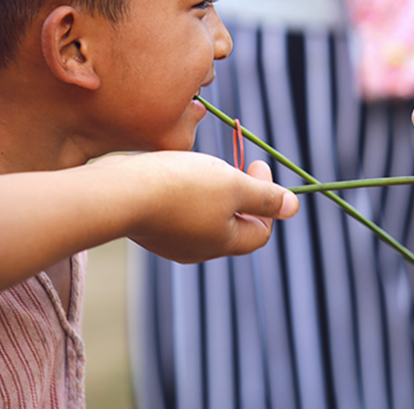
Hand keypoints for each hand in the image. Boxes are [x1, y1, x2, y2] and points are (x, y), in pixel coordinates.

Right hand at [108, 151, 298, 261]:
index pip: (260, 231)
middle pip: (233, 225)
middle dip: (240, 194)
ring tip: (202, 167)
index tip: (256, 163)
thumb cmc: (181, 186)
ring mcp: (169, 241)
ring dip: (212, 193)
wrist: (119, 192)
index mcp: (223, 243)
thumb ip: (264, 196)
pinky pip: (177, 213)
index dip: (268, 198)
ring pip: (203, 218)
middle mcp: (197, 250)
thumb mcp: (232, 185)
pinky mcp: (148, 227)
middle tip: (233, 164)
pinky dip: (184, 194)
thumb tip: (294, 206)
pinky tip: (173, 174)